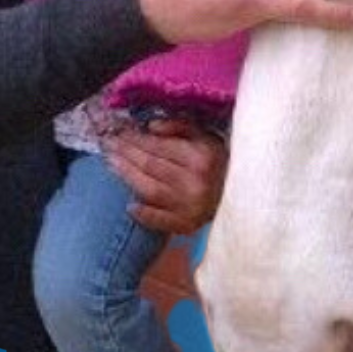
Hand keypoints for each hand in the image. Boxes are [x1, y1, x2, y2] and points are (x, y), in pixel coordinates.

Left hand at [105, 119, 226, 234]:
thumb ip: (180, 127)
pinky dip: (144, 214)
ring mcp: (190, 206)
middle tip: (108, 145)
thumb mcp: (207, 137)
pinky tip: (130, 206)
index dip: (135, 138)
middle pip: (150, 166)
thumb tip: (150, 127)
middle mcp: (194, 182)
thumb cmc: (221, 162)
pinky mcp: (188, 225)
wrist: (244, 197)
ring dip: (127, 176)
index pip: (158, 146)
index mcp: (200, 157)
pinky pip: (161, 220)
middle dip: (125, 153)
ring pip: (150, 189)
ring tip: (111, 163)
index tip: (119, 132)